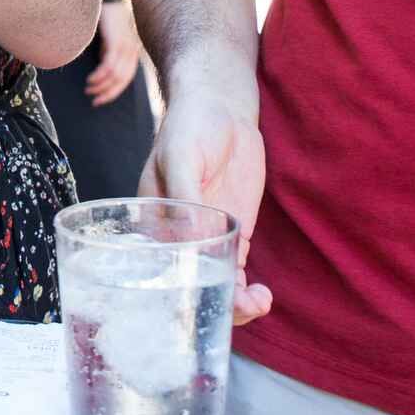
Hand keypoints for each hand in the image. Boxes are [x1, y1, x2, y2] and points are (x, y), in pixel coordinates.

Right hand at [84, 0, 142, 106]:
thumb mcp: (108, 41)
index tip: (100, 100)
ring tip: (89, 88)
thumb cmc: (104, 19)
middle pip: (122, 81)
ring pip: (115, 76)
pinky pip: (110, 66)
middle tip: (94, 99)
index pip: (125, 80)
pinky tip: (91, 79)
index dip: (113, 93)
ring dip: (101, 86)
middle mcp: (132, 51)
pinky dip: (100, 76)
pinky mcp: (117, 42)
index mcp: (131, 53)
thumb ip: (108, 54)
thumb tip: (103, 71)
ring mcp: (126, 47)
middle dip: (108, 94)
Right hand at [141, 91, 270, 322]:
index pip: (158, 271)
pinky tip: (262, 296)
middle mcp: (176, 237)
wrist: (222, 107)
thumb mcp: (180, 154)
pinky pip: (235, 271)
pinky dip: (247, 291)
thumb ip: (185, 195)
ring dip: (235, 305)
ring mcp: (206, 237)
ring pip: (215, 286)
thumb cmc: (190, 125)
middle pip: (188, 286)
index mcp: (152, 222)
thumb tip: (194, 238)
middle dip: (213, 307)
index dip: (179, 296)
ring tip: (259, 302)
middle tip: (242, 307)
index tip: (202, 305)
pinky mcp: (232, 232)